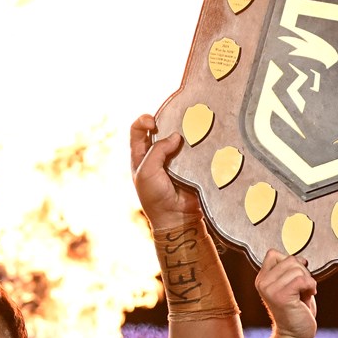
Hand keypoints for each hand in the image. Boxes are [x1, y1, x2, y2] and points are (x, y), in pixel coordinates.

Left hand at [130, 115, 197, 229]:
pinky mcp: (190, 165)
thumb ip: (157, 151)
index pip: (137, 129)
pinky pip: (194, 150)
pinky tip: (200, 141)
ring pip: (178, 138)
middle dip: (167, 122)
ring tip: (191, 130)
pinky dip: (196, 144)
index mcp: (140, 155)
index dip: (143, 120)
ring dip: (184, 133)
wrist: (176, 217)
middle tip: (177, 123)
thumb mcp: (146, 172)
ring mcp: (174, 159)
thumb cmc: (155, 197)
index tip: (154, 123)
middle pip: (160, 129)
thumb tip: (176, 137)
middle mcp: (156, 154)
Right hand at [255, 250, 316, 337]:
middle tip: (303, 288)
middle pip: (290, 260)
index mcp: (262, 278)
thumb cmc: (297, 310)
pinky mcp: (281, 296)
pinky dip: (311, 285)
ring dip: (308, 280)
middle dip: (303, 272)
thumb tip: (301, 259)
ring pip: (297, 269)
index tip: (297, 276)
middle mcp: (262, 282)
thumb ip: (291, 270)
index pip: (273, 254)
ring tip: (305, 293)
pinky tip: (309, 294)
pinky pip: (302, 279)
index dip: (290, 262)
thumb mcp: (291, 285)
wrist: (295, 335)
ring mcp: (269, 289)